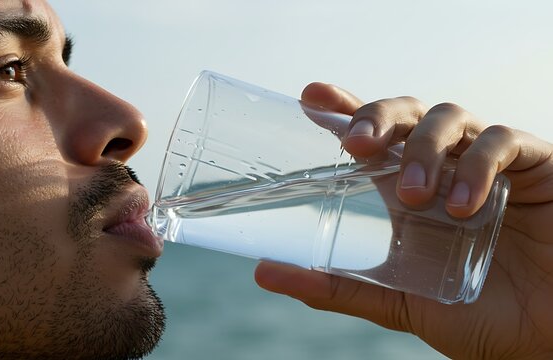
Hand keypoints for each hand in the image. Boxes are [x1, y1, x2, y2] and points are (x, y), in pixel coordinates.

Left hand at [255, 83, 552, 358]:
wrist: (549, 338)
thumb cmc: (483, 317)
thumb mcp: (400, 303)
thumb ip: (338, 288)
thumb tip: (264, 273)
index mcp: (407, 192)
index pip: (373, 136)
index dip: (344, 108)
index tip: (311, 96)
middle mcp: (444, 170)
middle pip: (405, 113)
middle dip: (378, 117)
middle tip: (356, 144)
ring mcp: (487, 165)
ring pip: (448, 117)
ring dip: (425, 148)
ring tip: (413, 196)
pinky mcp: (534, 166)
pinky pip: (502, 142)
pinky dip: (478, 165)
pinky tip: (464, 206)